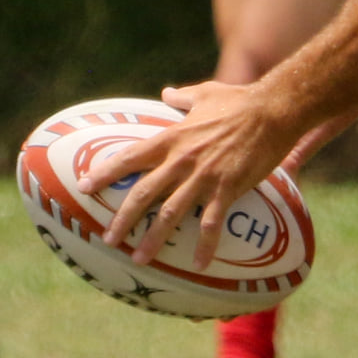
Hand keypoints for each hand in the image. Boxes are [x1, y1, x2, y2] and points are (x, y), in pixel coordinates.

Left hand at [76, 80, 298, 269]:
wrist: (272, 111)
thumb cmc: (239, 100)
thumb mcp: (205, 93)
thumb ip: (182, 97)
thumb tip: (166, 93)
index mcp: (172, 138)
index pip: (129, 157)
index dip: (104, 173)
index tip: (84, 186)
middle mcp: (181, 160)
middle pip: (143, 193)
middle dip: (122, 218)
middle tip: (108, 239)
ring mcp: (203, 177)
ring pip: (170, 213)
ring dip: (153, 238)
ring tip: (139, 258)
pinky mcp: (227, 189)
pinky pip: (212, 224)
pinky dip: (205, 246)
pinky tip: (200, 264)